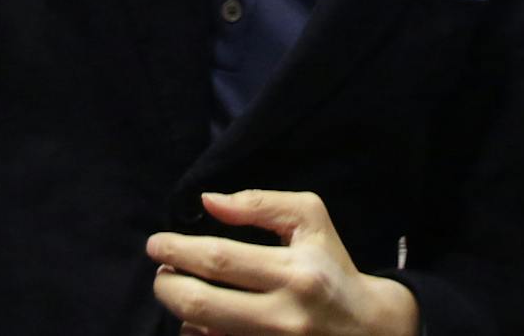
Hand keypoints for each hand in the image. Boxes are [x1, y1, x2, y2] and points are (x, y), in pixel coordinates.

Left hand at [148, 191, 418, 335]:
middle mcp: (284, 317)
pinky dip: (198, 335)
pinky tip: (198, 321)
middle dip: (166, 285)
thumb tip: (208, 201)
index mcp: (295, 272)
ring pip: (203, 333)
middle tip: (161, 271)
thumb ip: (259, 203)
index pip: (220, 260)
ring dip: (179, 310)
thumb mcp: (310, 219)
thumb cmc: (331, 266)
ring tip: (178, 290)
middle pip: (200, 305)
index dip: (178, 250)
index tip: (156, 243)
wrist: (367, 328)